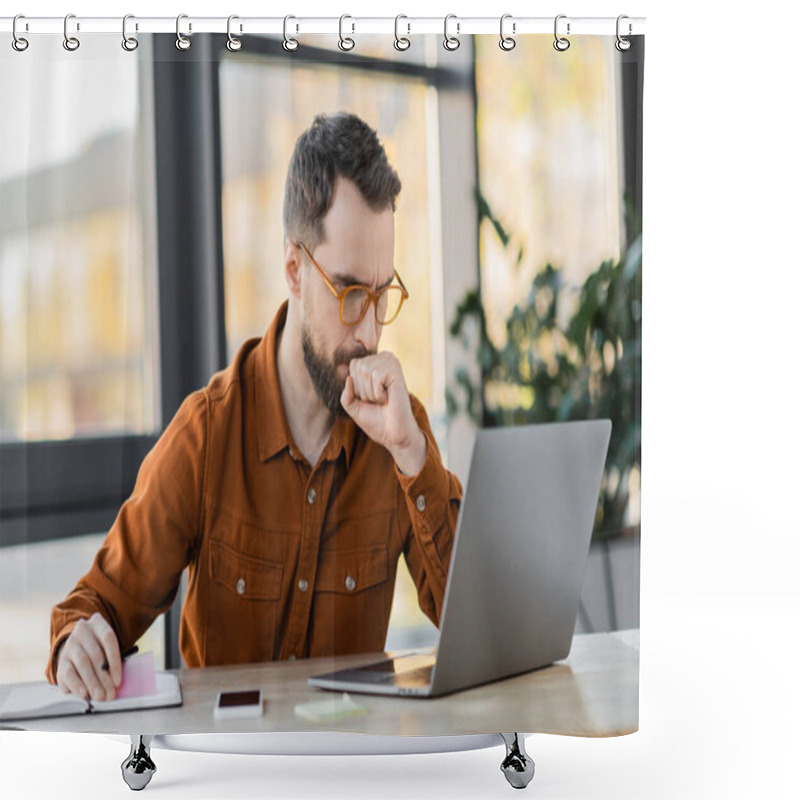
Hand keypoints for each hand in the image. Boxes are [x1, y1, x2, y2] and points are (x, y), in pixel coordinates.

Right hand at [55, 612, 121, 701]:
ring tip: (100, 696)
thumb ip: (113, 658)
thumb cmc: (101, 648)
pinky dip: (78, 685)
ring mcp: (70, 645)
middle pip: (96, 655)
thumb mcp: (108, 646)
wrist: (78, 647)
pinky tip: (84, 694)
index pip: (108, 638)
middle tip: (110, 694)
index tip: (118, 681)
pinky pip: (69, 673)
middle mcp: (82, 631)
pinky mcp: (61, 660)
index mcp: (97, 622)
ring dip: (92, 683)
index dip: (114, 661)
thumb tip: (117, 682)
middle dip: (104, 677)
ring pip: (83, 664)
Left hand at [341, 352, 426, 474]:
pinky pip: (375, 376)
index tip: (370, 397)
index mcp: (375, 362)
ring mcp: (391, 362)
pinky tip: (389, 397)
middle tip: (378, 399)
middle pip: (357, 366)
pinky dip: (378, 392)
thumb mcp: (353, 406)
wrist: (392, 434)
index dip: (357, 386)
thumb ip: (345, 394)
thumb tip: (348, 378)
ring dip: (370, 392)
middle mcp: (384, 358)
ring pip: (365, 371)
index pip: (353, 365)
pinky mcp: (396, 369)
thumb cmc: (376, 419)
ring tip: (383, 399)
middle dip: (363, 389)